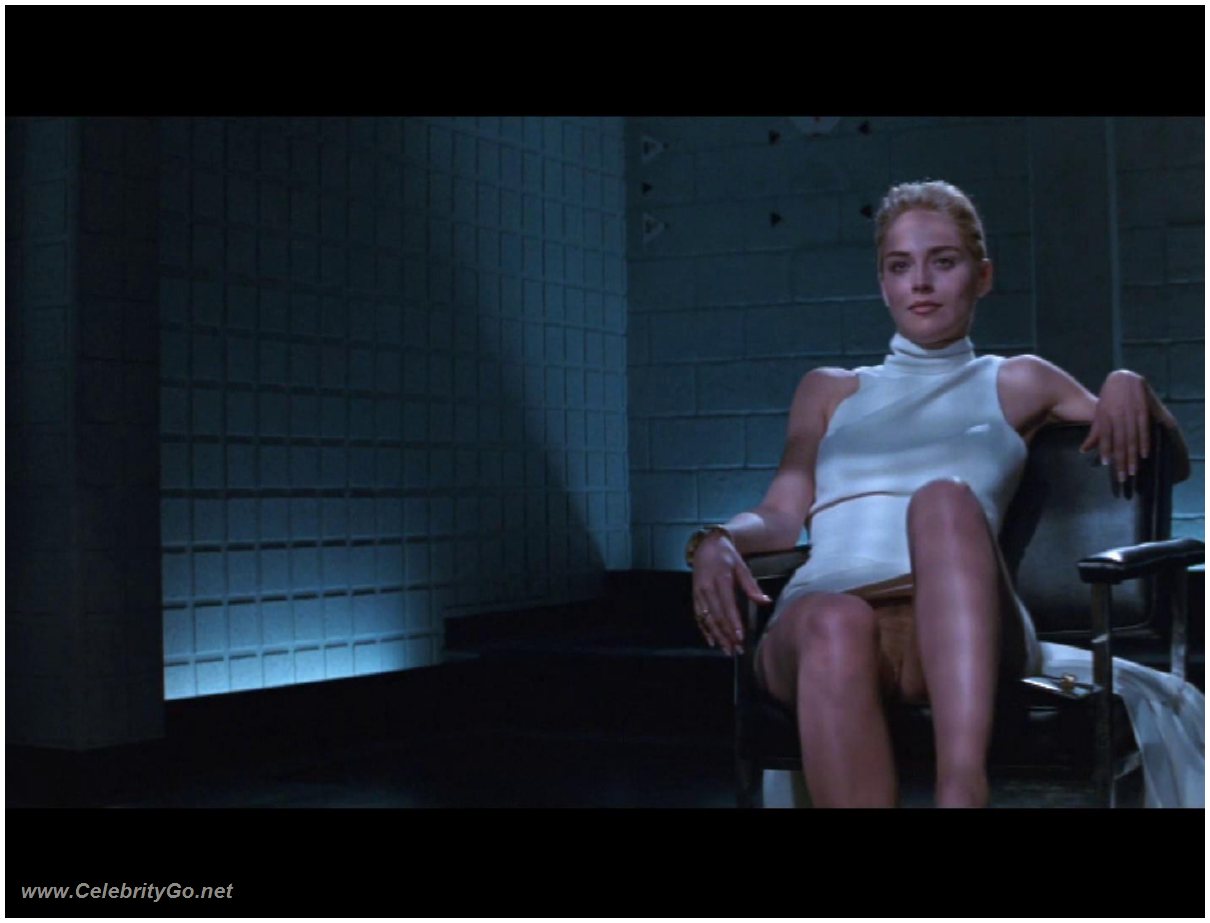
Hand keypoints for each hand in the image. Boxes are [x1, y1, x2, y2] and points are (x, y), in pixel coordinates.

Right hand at [690, 533, 771, 655]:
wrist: (706, 546)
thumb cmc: (727, 556)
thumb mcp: (742, 566)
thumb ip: (751, 586)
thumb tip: (765, 601)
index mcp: (721, 579)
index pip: (727, 605)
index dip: (733, 623)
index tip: (740, 637)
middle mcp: (707, 588)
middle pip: (717, 616)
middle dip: (727, 635)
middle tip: (737, 649)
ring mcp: (699, 593)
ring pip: (707, 619)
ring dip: (717, 636)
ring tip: (727, 650)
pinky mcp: (695, 596)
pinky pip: (699, 617)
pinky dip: (705, 630)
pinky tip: (711, 641)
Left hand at [1081, 370, 1156, 482]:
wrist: (1123, 378)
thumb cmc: (1109, 399)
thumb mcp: (1099, 414)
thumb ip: (1094, 433)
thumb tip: (1083, 451)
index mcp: (1105, 418)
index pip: (1106, 438)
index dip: (1106, 451)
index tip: (1108, 466)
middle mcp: (1117, 417)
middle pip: (1119, 443)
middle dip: (1121, 461)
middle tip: (1123, 477)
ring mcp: (1130, 414)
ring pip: (1131, 439)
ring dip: (1132, 456)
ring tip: (1133, 471)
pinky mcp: (1142, 410)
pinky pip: (1144, 429)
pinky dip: (1144, 442)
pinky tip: (1144, 455)